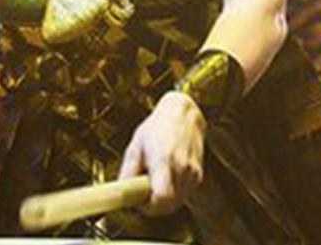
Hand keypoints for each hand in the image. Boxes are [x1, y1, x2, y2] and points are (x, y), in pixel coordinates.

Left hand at [119, 90, 206, 215]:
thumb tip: (122, 194)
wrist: (185, 113)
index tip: (138, 198)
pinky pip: (182, 196)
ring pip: (175, 203)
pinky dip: (173, 193)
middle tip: (143, 189)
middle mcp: (182, 167)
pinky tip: (167, 176)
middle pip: (167, 206)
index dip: (146, 205)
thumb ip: (127, 172)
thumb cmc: (158, 126)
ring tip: (156, 178)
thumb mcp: (136, 145)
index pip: (160, 198)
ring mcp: (192, 172)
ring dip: (163, 199)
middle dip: (152, 204)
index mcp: (164, 158)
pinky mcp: (198, 176)